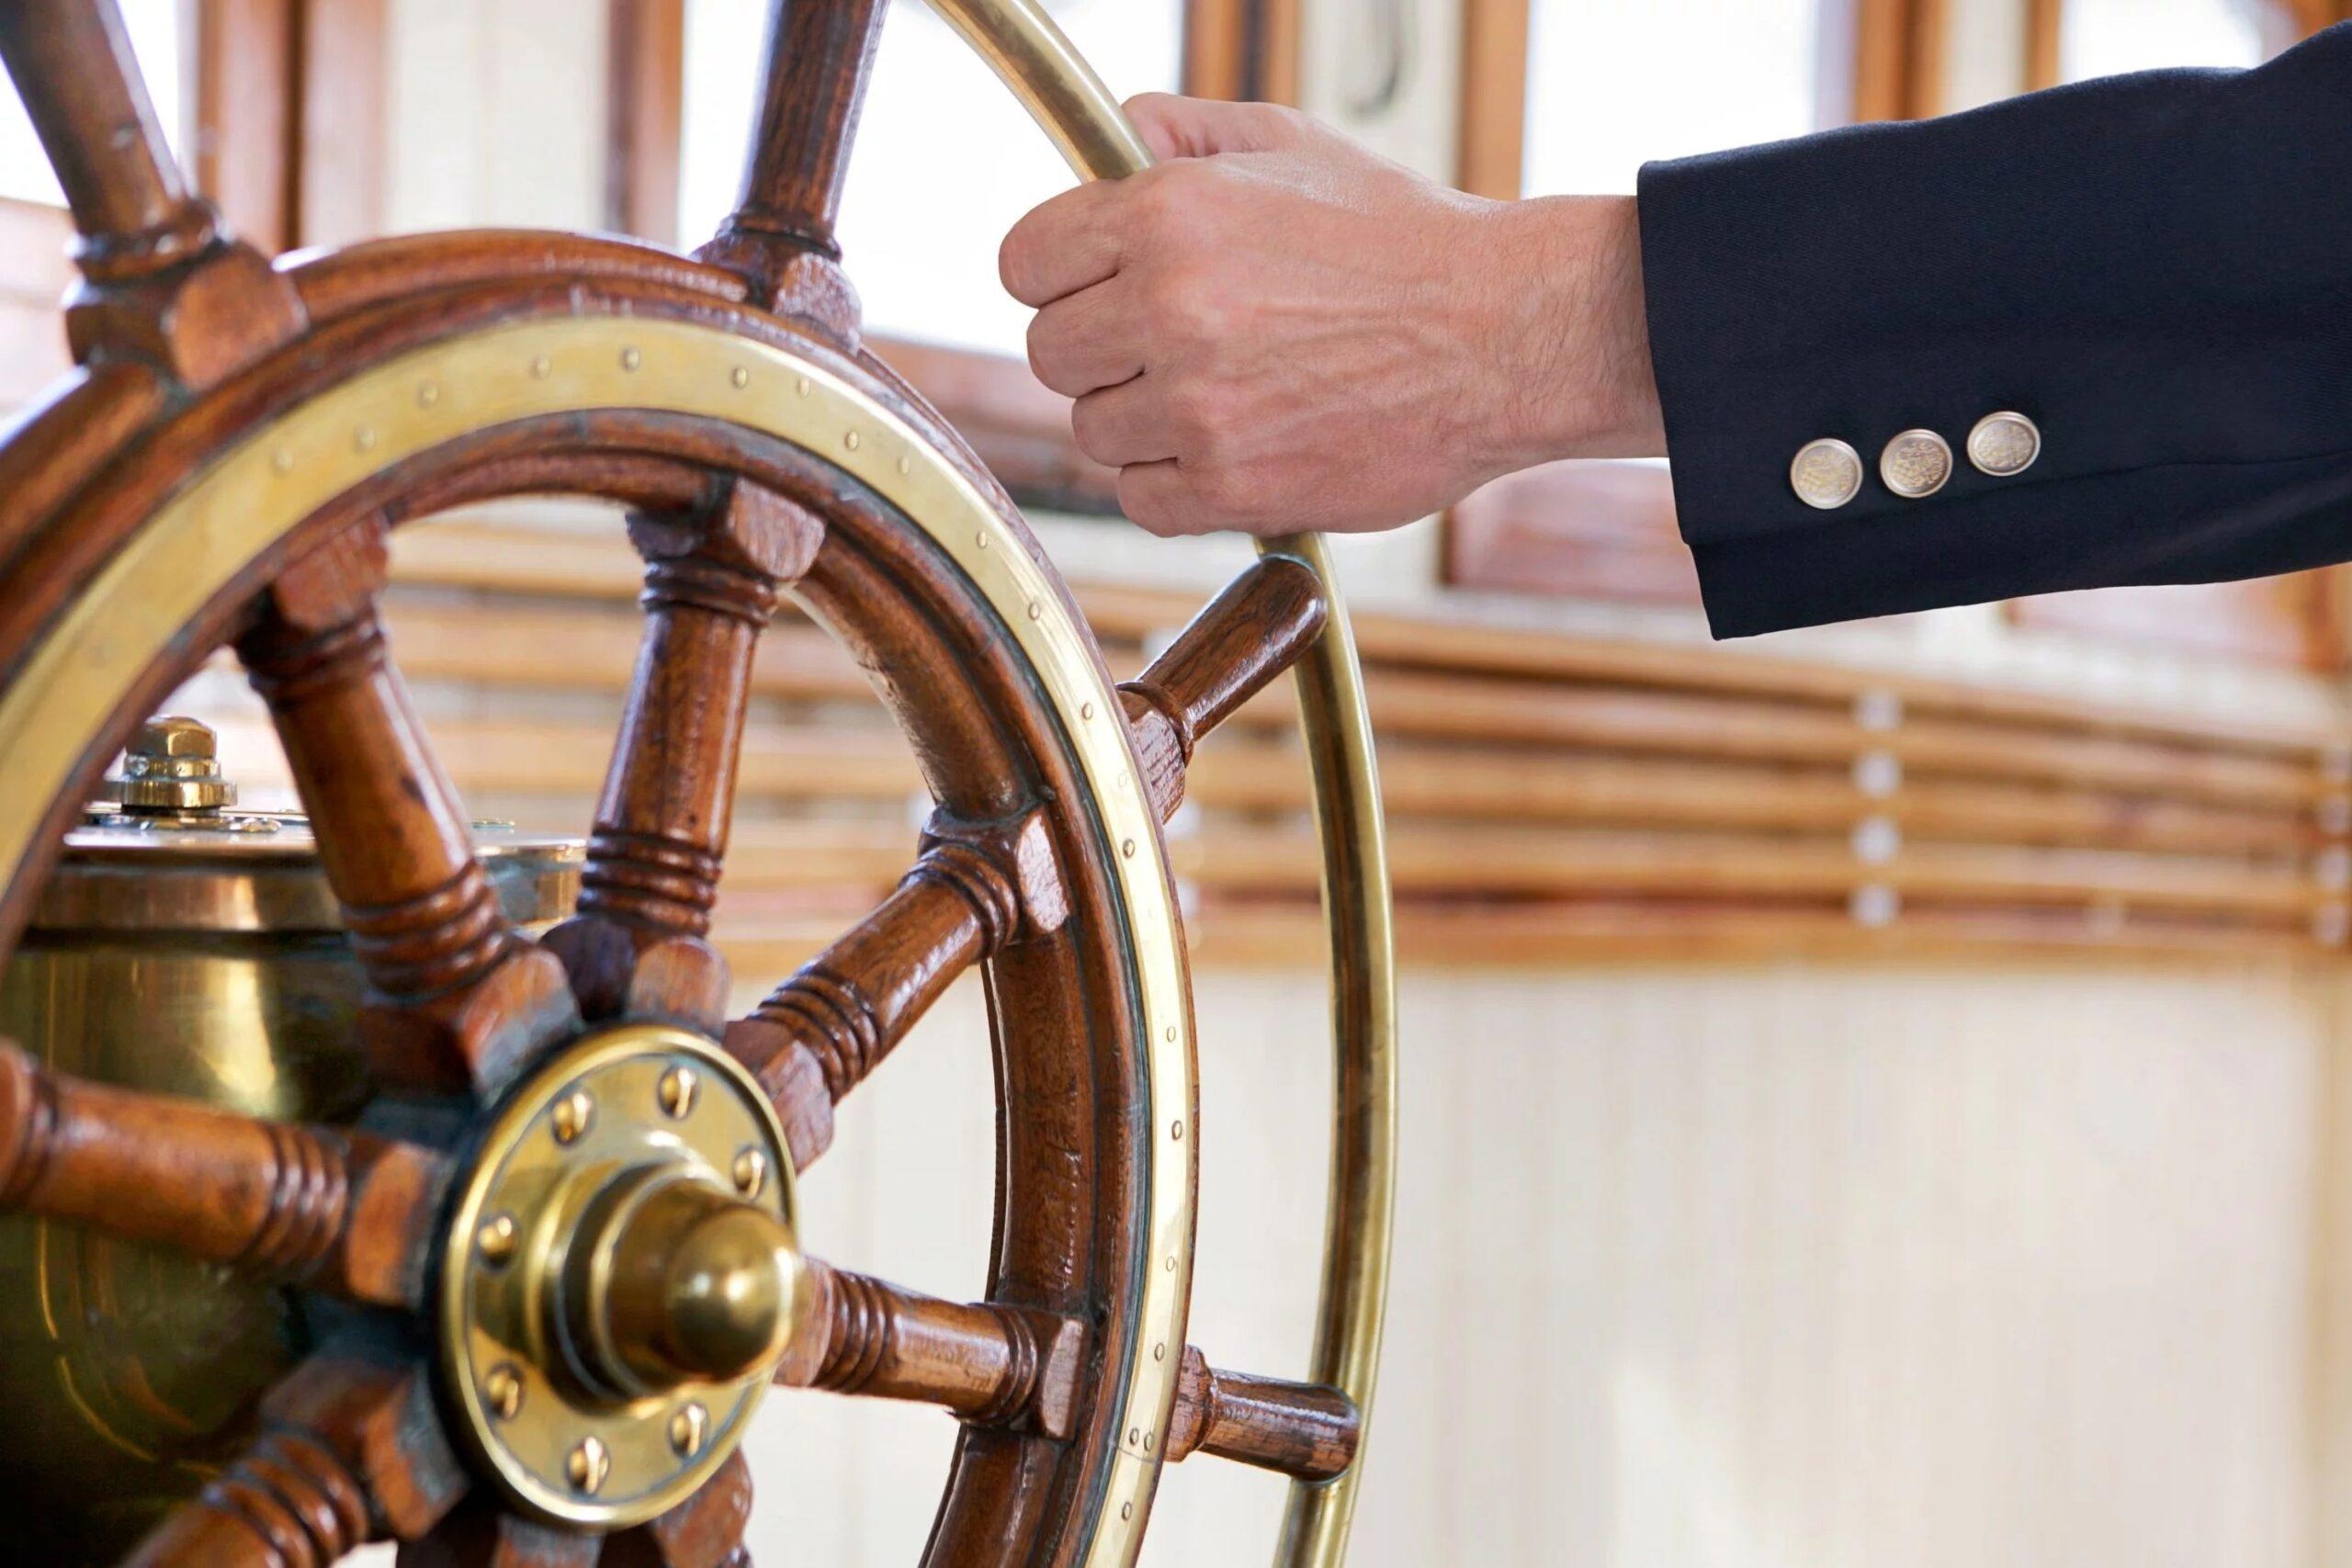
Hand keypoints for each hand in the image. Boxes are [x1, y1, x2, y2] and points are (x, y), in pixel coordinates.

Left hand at [998, 93, 1662, 537]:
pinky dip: (1175, 484)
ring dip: (1143, 422)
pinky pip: (1141, 499)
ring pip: (1094, 432)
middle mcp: (1168, 307)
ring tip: (1222, 394)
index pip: (1024, 262)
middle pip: (1051, 352)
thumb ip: (1182, 132)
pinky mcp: (1230, 485)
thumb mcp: (1290, 143)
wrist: (1505, 336)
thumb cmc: (1404, 238)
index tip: (1097, 289)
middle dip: (1101, 351)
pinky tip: (1231, 448)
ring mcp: (1197, 404)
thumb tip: (1110, 135)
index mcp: (1165, 212)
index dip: (1058, 277)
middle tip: (1170, 347)